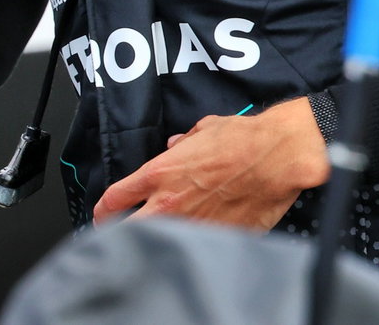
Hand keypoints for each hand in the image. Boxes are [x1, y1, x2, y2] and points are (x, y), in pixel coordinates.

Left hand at [92, 97, 329, 230]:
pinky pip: (199, 247)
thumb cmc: (242, 138)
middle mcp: (170, 203)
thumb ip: (181, 145)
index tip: (102, 216)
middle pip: (128, 229)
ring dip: (160, 241)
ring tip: (160, 242)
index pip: (115, 198)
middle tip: (119, 238)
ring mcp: (194, 224)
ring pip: (162, 242)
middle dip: (119, 235)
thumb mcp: (201, 130)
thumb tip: (174, 148)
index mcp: (160, 174)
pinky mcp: (219, 237)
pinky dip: (196, 246)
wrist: (277, 155)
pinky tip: (199, 244)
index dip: (102, 211)